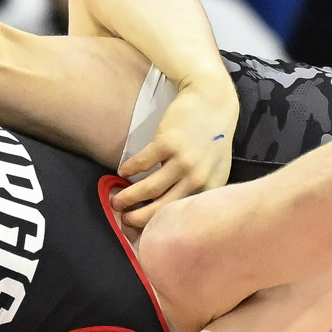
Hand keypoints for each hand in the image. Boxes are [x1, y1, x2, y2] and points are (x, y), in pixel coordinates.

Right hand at [113, 76, 238, 227]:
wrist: (212, 100)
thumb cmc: (212, 135)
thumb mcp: (215, 166)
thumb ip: (200, 187)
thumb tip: (174, 209)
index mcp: (211, 187)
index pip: (183, 215)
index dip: (160, 226)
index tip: (143, 231)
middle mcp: (198, 178)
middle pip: (163, 208)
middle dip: (139, 218)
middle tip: (124, 219)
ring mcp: (183, 161)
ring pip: (149, 189)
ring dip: (128, 197)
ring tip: (116, 200)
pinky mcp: (167, 143)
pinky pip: (141, 164)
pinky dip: (128, 170)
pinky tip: (122, 172)